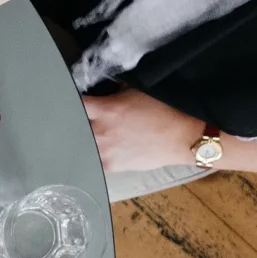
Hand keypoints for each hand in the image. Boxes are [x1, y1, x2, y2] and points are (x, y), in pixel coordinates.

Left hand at [83, 90, 205, 172]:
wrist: (183, 138)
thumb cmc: (165, 111)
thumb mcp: (138, 92)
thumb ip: (115, 92)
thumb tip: (105, 91)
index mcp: (105, 110)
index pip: (76, 104)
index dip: (73, 101)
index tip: (75, 101)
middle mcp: (99, 131)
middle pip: (75, 126)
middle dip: (78, 122)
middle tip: (83, 120)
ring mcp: (103, 151)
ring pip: (82, 144)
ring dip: (86, 139)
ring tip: (94, 136)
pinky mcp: (110, 165)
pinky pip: (93, 159)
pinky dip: (95, 154)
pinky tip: (102, 150)